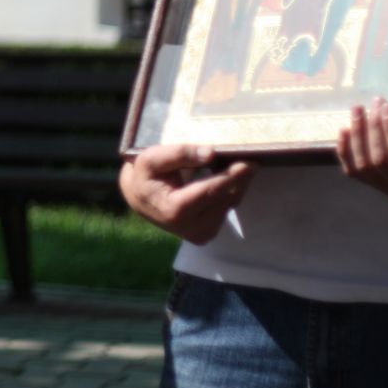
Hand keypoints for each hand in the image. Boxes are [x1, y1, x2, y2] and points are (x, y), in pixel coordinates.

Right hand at [119, 145, 251, 244]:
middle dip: (238, 177)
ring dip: (236, 183)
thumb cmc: (144, 176)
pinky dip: (229, 191)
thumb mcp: (151, 158)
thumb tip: (211, 153)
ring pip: (230, 203)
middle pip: (225, 198)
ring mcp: (201, 234)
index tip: (249, 163)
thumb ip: (179, 153)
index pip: (210, 192)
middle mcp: (191, 228)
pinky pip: (226, 208)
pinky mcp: (207, 234)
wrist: (139, 199)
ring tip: (234, 163)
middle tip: (247, 156)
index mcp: (175, 210)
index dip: (231, 176)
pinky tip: (225, 177)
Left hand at [337, 99, 387, 200]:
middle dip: (374, 129)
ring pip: (364, 167)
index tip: (387, 106)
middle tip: (375, 102)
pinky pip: (353, 171)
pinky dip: (345, 151)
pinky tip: (344, 129)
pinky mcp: (375, 183)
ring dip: (357, 136)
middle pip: (381, 162)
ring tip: (358, 109)